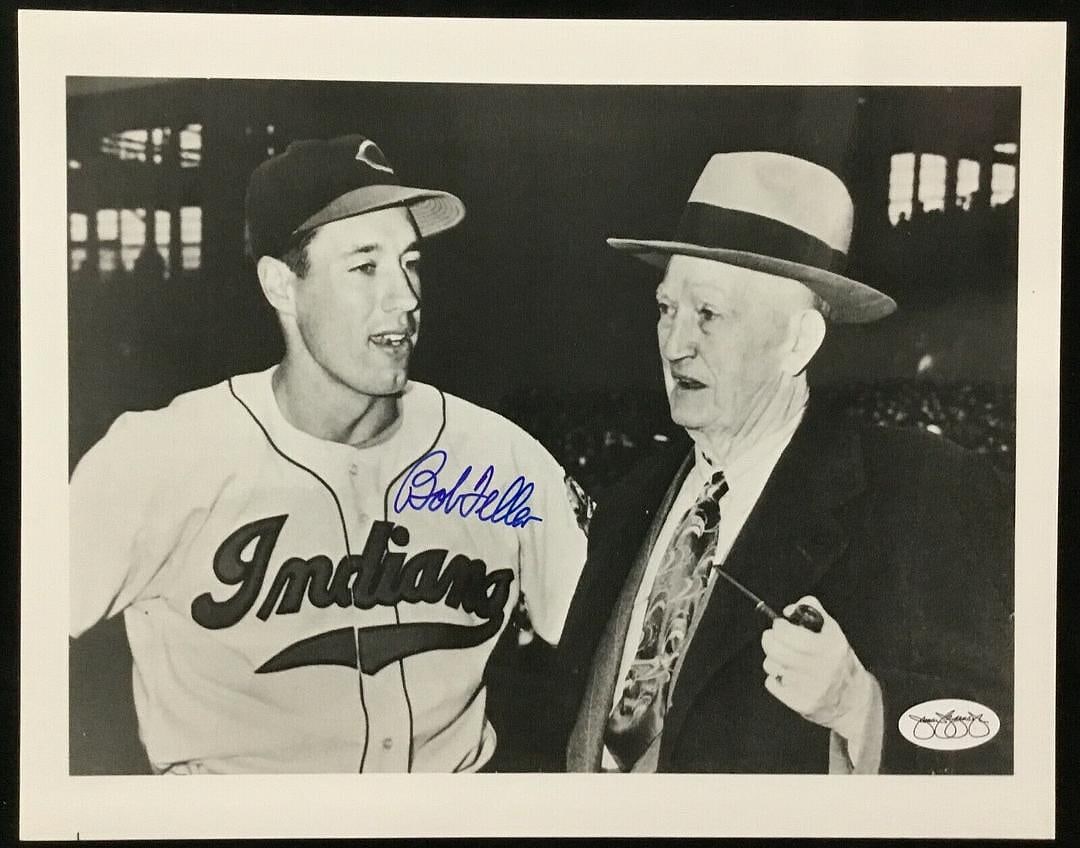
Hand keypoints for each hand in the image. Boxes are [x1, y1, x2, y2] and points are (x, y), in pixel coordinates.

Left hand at [760, 595, 871, 731]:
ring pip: (771, 666)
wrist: (855, 701)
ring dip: (773, 659)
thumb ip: (813, 611)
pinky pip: (771, 684)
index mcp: (830, 648)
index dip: (779, 626)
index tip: (780, 625)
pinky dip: (775, 678)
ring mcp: (810, 689)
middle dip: (769, 639)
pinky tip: (788, 677)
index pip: (790, 634)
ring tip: (785, 660)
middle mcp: (821, 669)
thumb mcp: (833, 632)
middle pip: (776, 650)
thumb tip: (788, 610)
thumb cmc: (840, 661)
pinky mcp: (801, 704)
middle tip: (773, 638)